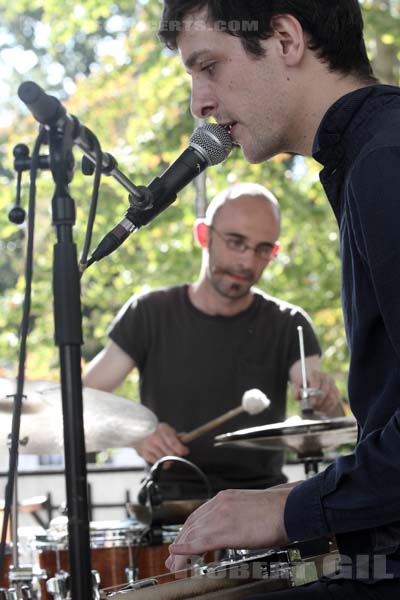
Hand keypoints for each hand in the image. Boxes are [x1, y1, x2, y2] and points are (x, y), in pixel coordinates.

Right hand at [133, 422, 188, 463]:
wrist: (136, 431)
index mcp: (163, 430)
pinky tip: (163, 460)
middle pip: (170, 453)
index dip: (181, 449)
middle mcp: (155, 438)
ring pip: (164, 459)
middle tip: (178, 455)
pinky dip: (161, 463)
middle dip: (176, 456)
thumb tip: (186, 437)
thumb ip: (175, 435)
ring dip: (170, 461)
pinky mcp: (144, 454)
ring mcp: (149, 446)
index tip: (185, 451)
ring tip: (171, 459)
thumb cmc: (154, 430)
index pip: (174, 442)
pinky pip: (156, 462)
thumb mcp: (165, 428)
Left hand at [166, 487, 290, 571]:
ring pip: (192, 535)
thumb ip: (235, 516)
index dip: (187, 531)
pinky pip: (199, 542)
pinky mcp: (225, 530)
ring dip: (180, 552)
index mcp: (224, 498)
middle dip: (180, 542)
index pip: (197, 516)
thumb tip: (233, 529)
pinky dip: (185, 550)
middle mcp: (218, 504)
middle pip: (191, 525)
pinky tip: (177, 556)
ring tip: (175, 565)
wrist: (289, 507)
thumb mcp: (249, 508)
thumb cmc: (277, 509)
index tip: (180, 543)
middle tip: (172, 558)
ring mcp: (220, 515)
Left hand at [292, 371, 343, 416]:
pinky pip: (335, 401)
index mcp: (314, 373)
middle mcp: (325, 377)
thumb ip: (295, 390)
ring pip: (332, 397)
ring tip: (317, 409)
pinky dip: (329, 408)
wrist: (310, 378)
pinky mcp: (336, 391)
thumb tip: (298, 398)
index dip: (315, 394)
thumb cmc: (303, 383)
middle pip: (325, 391)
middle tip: (313, 408)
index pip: (316, 382)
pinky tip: (322, 410)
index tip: (312, 403)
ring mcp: (332, 384)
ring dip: (324, 406)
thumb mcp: (296, 384)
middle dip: (319, 402)